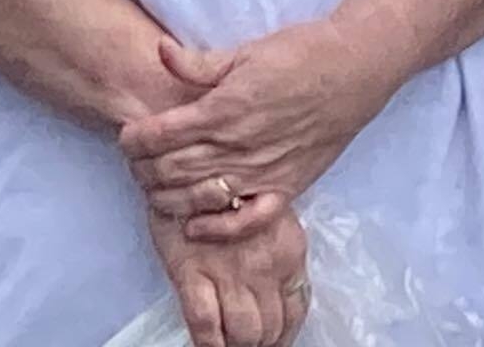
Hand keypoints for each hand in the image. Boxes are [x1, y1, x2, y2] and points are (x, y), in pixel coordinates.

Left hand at [123, 24, 389, 246]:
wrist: (355, 71)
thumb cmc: (301, 53)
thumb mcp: (246, 50)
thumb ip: (199, 62)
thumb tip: (160, 52)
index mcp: (225, 106)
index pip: (163, 133)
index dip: (136, 139)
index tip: (126, 137)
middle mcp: (239, 144)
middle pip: (175, 168)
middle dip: (145, 169)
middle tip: (132, 166)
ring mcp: (263, 171)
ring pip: (202, 196)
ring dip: (170, 198)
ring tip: (153, 192)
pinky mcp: (286, 187)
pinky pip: (247, 218)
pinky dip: (219, 228)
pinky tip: (197, 228)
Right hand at [146, 193, 309, 346]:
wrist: (187, 155)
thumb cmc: (229, 177)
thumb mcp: (270, 207)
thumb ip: (279, 245)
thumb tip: (280, 284)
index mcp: (291, 248)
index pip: (296, 308)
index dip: (286, 332)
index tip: (276, 339)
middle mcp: (267, 266)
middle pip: (271, 327)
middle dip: (263, 343)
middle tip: (252, 344)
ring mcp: (230, 273)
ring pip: (244, 334)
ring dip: (239, 346)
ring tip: (231, 345)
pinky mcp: (193, 274)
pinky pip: (205, 326)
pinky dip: (209, 343)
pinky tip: (208, 344)